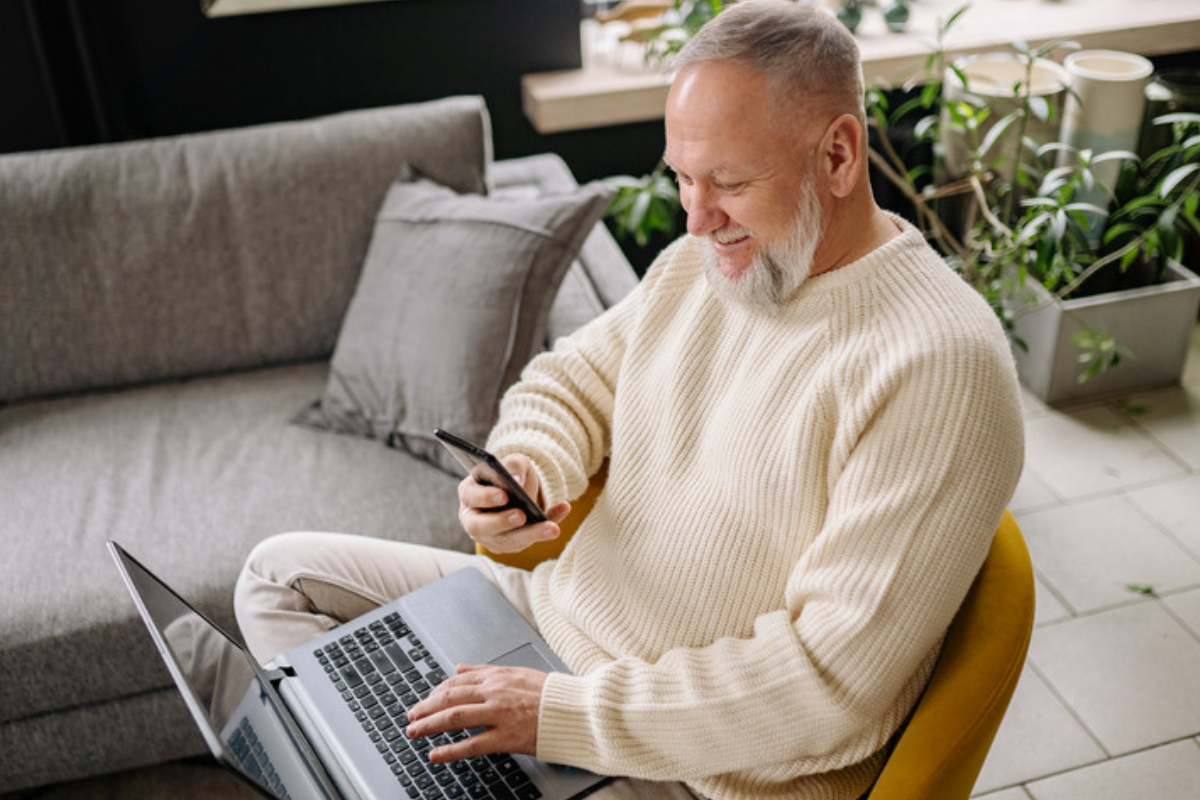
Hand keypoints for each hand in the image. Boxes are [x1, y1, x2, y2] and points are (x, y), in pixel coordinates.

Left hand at [406, 664, 546, 761]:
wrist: (574, 710)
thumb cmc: (548, 694)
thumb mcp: (515, 673)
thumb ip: (485, 671)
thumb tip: (460, 668)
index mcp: (496, 677)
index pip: (456, 683)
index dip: (435, 693)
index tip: (424, 701)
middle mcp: (494, 693)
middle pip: (449, 698)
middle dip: (425, 708)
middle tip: (411, 718)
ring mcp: (499, 715)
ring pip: (454, 718)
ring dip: (429, 725)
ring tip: (414, 733)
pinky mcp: (506, 737)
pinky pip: (471, 745)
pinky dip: (450, 750)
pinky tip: (436, 754)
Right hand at [457, 453, 570, 553]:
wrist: (519, 489)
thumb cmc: (510, 474)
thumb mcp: (514, 462)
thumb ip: (514, 465)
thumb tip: (517, 479)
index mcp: (469, 492)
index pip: (470, 496)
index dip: (485, 497)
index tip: (504, 495)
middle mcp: (473, 517)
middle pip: (480, 526)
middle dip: (501, 522)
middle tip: (521, 516)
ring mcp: (488, 535)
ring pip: (504, 541)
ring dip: (529, 535)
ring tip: (551, 527)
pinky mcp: (506, 544)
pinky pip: (525, 542)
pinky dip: (544, 530)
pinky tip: (560, 516)